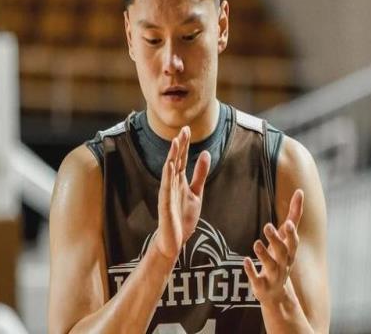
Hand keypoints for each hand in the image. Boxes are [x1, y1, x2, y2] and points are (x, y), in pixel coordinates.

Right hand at [154, 126, 210, 260]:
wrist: (175, 241)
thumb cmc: (183, 218)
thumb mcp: (196, 193)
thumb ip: (200, 174)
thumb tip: (205, 153)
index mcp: (179, 180)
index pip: (181, 158)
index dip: (184, 144)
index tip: (187, 129)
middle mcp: (171, 183)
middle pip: (175, 160)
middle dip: (179, 145)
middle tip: (183, 129)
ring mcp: (167, 193)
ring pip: (169, 170)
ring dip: (172, 156)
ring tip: (175, 141)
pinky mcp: (165, 204)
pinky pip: (166, 187)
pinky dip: (167, 175)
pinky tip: (170, 164)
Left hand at [244, 189, 303, 306]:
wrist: (277, 294)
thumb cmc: (282, 257)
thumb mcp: (287, 237)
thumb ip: (293, 215)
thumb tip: (300, 191)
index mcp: (290, 251)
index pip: (292, 242)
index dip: (290, 233)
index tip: (286, 223)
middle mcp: (284, 263)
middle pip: (282, 252)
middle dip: (276, 240)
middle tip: (267, 226)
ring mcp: (273, 275)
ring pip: (270, 265)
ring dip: (263, 254)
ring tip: (256, 243)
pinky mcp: (261, 285)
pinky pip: (256, 279)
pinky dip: (251, 271)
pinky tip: (245, 261)